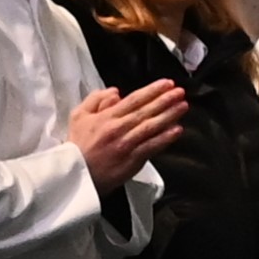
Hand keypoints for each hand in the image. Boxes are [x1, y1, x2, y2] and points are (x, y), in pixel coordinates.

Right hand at [68, 79, 187, 189]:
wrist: (75, 175)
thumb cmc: (77, 145)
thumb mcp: (78, 116)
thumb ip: (95, 100)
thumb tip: (116, 92)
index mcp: (107, 117)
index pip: (134, 99)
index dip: (153, 90)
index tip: (167, 83)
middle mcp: (119, 129)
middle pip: (146, 111)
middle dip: (166, 100)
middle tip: (180, 92)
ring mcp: (127, 145)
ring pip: (152, 127)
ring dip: (169, 115)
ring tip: (183, 106)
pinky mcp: (132, 161)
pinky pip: (152, 147)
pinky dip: (165, 138)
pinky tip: (177, 130)